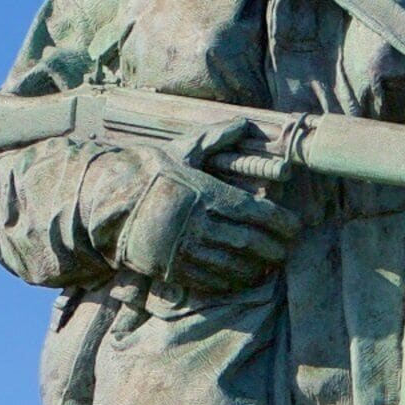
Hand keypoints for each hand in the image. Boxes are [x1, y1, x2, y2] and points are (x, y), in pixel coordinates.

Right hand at [112, 122, 302, 294]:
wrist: (108, 200)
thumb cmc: (151, 172)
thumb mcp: (184, 150)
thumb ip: (218, 138)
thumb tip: (245, 122)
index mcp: (207, 194)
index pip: (256, 213)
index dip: (281, 224)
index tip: (295, 228)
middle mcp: (199, 223)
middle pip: (250, 242)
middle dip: (274, 249)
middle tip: (286, 252)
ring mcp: (185, 249)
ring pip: (233, 265)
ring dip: (257, 269)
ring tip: (269, 267)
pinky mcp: (172, 268)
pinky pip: (210, 280)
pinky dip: (231, 282)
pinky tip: (243, 279)